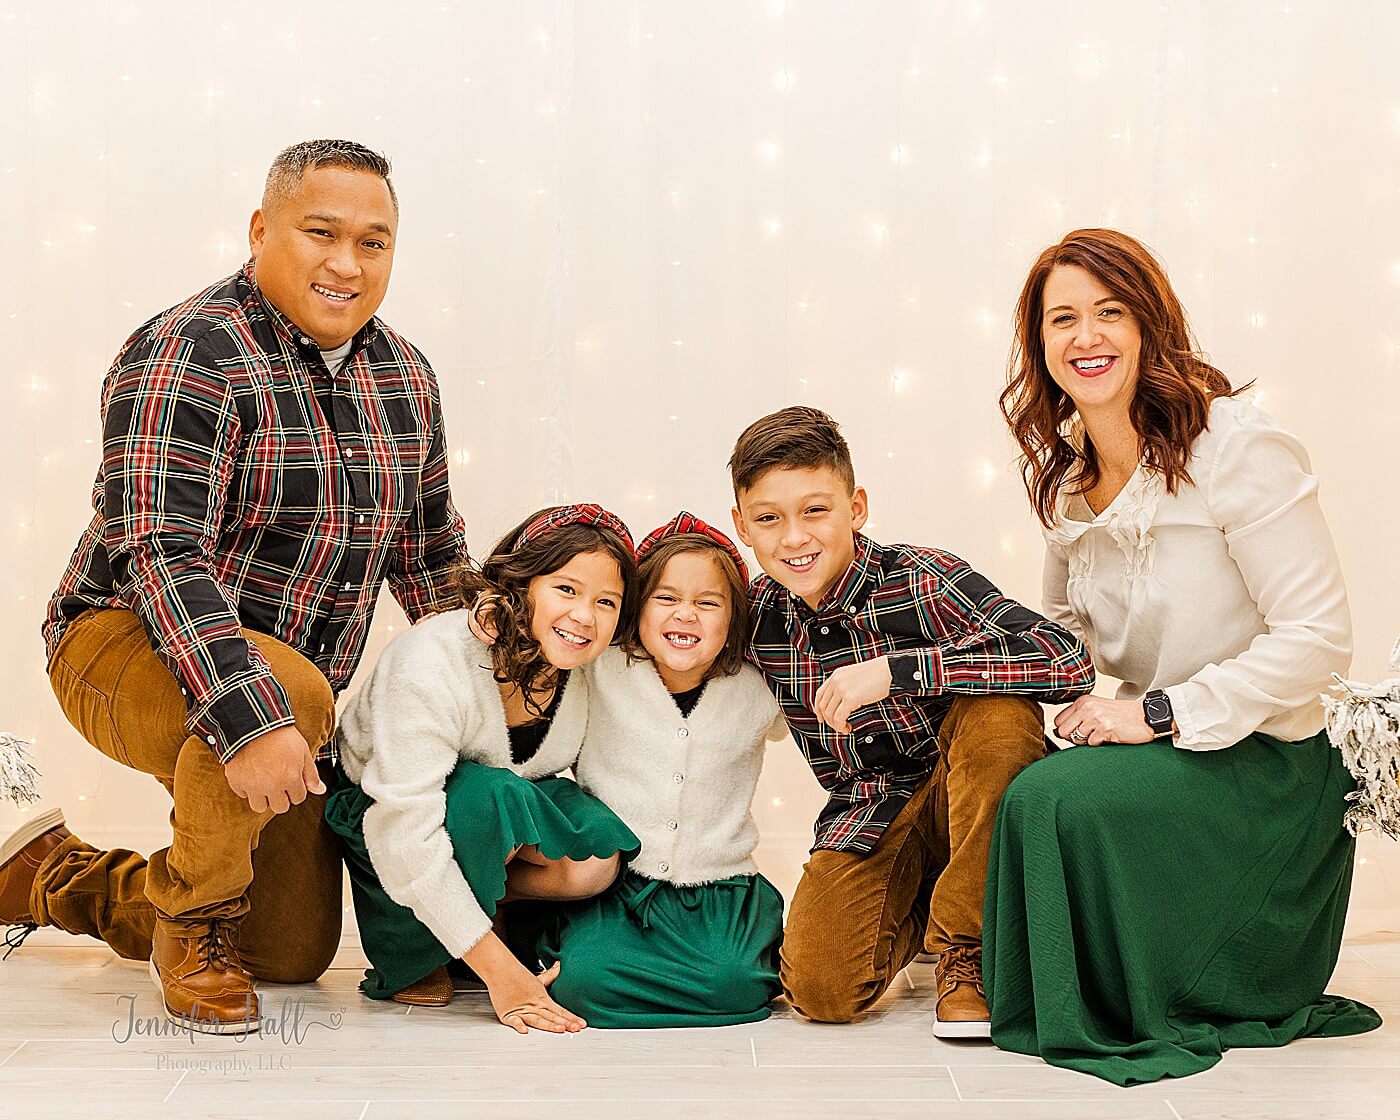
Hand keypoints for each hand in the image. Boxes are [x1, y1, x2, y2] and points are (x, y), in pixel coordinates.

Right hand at [223, 725, 324, 813]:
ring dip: (264, 798)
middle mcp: (271, 786)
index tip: (292, 779)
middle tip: (279, 783)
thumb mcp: (303, 751)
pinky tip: (251, 776)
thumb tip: (320, 790)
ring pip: (260, 807)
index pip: (298, 798)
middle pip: (280, 807)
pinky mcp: (236, 781)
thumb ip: (311, 774)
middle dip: (282, 797)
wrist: (254, 723)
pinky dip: (247, 788)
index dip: (297, 789)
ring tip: (265, 784)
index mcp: (290, 779)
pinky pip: (243, 794)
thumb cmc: (280, 735)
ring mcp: (252, 786)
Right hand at [470, 936, 584, 1033]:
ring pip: (538, 1019)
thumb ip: (551, 975)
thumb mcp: (538, 978)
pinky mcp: (508, 1014)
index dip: (572, 1017)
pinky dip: (519, 1025)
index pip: (560, 1010)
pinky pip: (514, 1021)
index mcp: (542, 999)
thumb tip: (559, 965)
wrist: (500, 970)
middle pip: (552, 1017)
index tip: (582, 1024)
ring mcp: (522, 1010)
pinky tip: (525, 1030)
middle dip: (565, 1023)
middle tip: (576, 1028)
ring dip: (549, 1025)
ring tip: (559, 1029)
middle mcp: (534, 1006)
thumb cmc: (517, 975)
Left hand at [813, 656, 891, 733]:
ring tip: (845, 728)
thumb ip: (844, 687)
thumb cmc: (876, 675)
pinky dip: (841, 726)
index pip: (819, 695)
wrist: (888, 670)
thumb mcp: (854, 677)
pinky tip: (848, 727)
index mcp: (836, 676)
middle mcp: (836, 681)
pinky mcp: (850, 697)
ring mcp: (842, 689)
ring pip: (829, 714)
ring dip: (836, 725)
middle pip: (823, 707)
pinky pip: (839, 717)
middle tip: (838, 726)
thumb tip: (841, 705)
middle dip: (829, 721)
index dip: (818, 710)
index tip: (822, 718)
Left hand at [1053, 695, 1155, 745]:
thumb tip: (1059, 732)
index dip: (1065, 729)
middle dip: (1073, 738)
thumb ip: (1079, 716)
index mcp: (1083, 701)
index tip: (1075, 732)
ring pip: (1076, 739)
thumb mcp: (1098, 709)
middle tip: (1089, 736)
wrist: (1147, 716)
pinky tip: (1110, 736)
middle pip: (1062, 731)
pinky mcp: (1105, 728)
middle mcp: (1087, 707)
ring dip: (1088, 741)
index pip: (1058, 720)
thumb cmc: (1124, 715)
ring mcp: (1096, 717)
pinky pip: (1091, 743)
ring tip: (1101, 735)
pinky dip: (1100, 744)